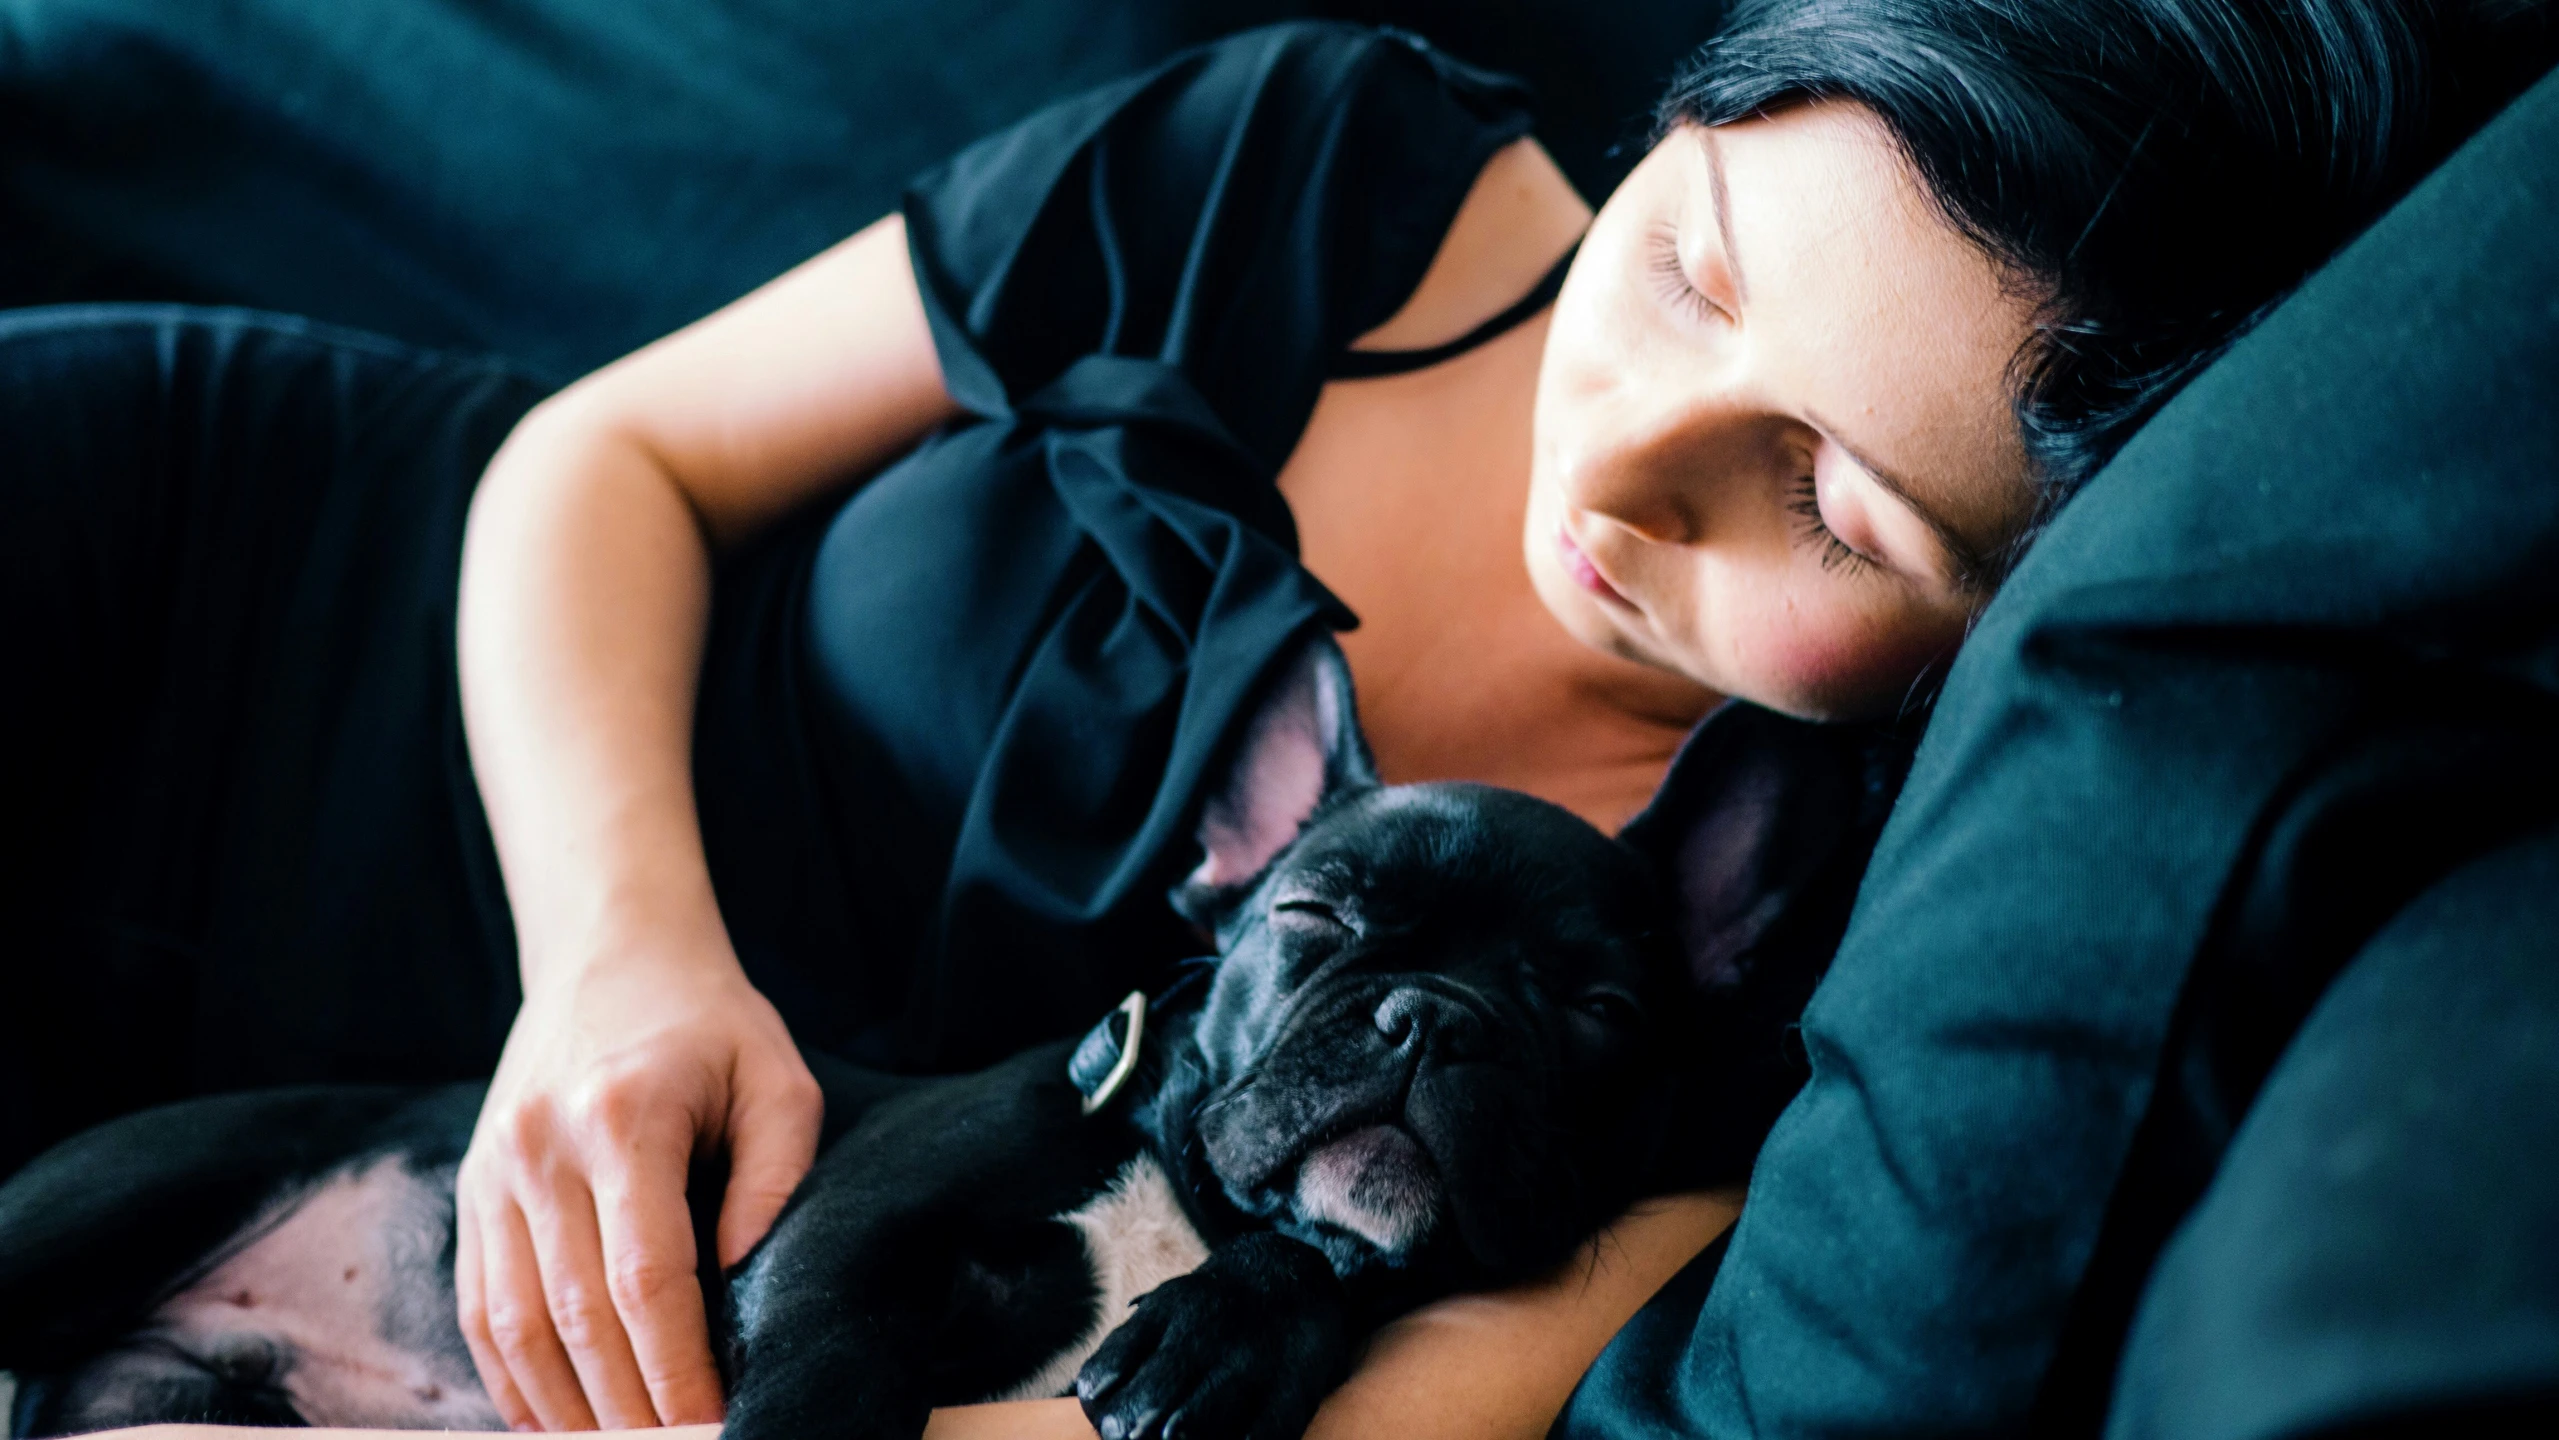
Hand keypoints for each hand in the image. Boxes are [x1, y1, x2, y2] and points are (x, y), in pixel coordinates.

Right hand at [455, 943, 822, 1429]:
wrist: (609, 952)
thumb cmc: (709, 1023)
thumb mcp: (776, 1079)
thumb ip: (774, 1177)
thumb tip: (746, 1280)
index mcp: (623, 1117)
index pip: (645, 1275)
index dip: (677, 1365)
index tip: (714, 1421)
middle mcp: (542, 1148)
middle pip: (575, 1315)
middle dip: (627, 1404)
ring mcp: (494, 1171)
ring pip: (515, 1324)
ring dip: (566, 1406)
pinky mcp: (472, 1190)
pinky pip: (479, 1306)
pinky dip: (513, 1376)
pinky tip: (556, 1418)